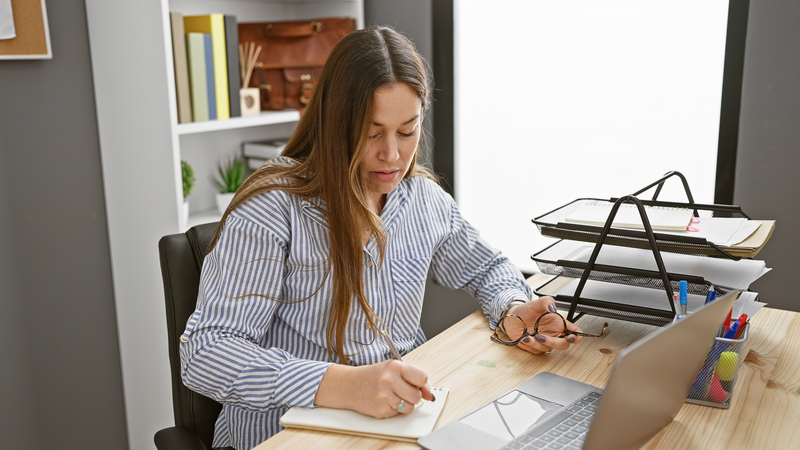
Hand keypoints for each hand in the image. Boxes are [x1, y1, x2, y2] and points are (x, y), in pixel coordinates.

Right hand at [315, 360, 434, 417]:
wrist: (350, 385)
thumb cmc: (374, 376)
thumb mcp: (393, 370)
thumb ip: (413, 378)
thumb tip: (429, 394)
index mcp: (395, 366)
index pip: (422, 377)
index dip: (420, 382)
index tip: (414, 383)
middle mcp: (389, 380)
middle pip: (417, 395)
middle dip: (413, 395)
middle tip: (402, 390)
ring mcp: (384, 396)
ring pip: (410, 407)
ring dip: (404, 404)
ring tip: (393, 396)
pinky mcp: (380, 409)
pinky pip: (398, 413)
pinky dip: (394, 409)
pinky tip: (384, 401)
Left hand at [503, 296, 583, 354]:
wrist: (511, 317)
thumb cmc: (526, 310)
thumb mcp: (536, 303)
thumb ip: (547, 302)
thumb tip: (553, 308)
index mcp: (558, 323)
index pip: (575, 332)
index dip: (576, 337)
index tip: (570, 337)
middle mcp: (553, 333)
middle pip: (563, 345)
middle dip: (554, 343)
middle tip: (542, 337)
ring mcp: (545, 341)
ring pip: (548, 349)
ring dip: (537, 344)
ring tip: (528, 336)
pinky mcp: (535, 346)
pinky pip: (536, 351)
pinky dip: (530, 345)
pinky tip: (524, 338)